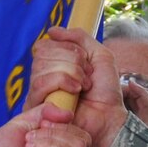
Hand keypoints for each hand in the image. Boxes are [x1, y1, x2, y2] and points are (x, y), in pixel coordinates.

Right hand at [25, 28, 129, 146]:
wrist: (110, 116)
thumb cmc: (105, 91)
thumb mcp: (99, 55)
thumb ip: (79, 38)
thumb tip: (51, 30)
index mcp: (54, 64)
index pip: (45, 44)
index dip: (67, 48)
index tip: (85, 61)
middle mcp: (43, 76)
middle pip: (43, 53)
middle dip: (71, 61)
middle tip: (87, 77)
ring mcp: (39, 92)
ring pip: (41, 66)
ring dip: (70, 72)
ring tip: (83, 86)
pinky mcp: (38, 107)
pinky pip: (40, 84)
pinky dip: (62, 81)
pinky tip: (75, 92)